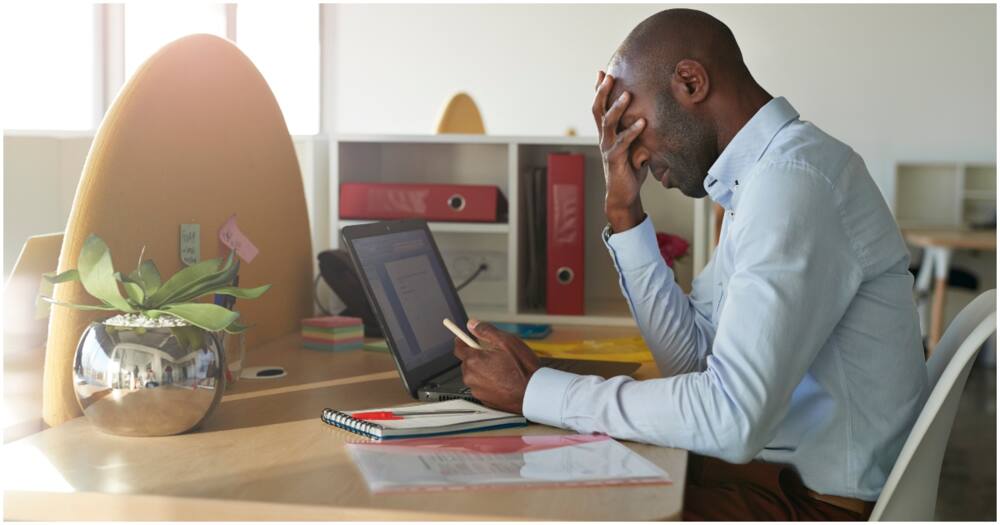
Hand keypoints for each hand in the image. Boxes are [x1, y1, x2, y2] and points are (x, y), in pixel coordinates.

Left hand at [453, 319, 540, 413]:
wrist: (533, 392)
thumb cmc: (522, 369)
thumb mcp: (506, 341)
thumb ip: (486, 330)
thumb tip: (473, 324)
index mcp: (474, 360)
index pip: (458, 347)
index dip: (462, 340)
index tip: (465, 337)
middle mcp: (471, 376)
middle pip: (467, 361)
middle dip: (477, 356)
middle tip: (494, 354)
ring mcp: (477, 389)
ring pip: (475, 374)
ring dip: (483, 370)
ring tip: (502, 369)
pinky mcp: (485, 399)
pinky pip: (482, 386)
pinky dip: (489, 382)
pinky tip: (503, 380)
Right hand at [592, 71, 646, 232]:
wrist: (624, 195)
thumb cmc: (631, 169)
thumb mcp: (635, 145)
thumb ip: (637, 130)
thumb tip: (652, 112)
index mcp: (607, 133)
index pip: (600, 107)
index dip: (599, 90)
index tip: (602, 72)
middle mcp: (604, 138)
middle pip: (598, 110)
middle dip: (602, 92)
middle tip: (609, 75)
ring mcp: (608, 148)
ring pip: (608, 123)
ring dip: (617, 108)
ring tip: (627, 94)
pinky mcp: (615, 160)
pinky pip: (622, 143)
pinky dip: (632, 132)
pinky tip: (642, 122)